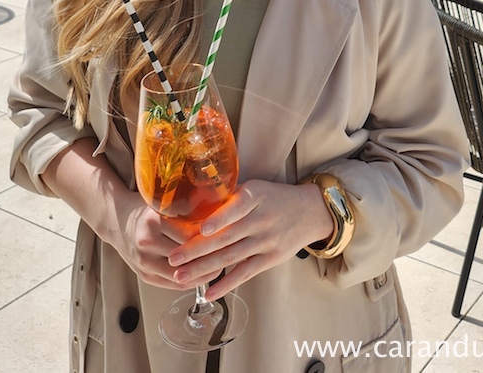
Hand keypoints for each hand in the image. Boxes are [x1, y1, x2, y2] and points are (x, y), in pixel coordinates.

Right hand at [113, 193, 219, 289]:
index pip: (189, 236)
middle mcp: (147, 242)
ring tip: (221, 267)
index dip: (210, 238)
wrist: (117, 221)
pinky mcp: (143, 275)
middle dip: (210, 258)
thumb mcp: (164, 201)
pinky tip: (203, 276)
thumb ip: (186, 208)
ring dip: (202, 274)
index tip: (227, 236)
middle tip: (230, 254)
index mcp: (154, 220)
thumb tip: (218, 212)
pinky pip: (171, 284)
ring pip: (180, 275)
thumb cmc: (146, 208)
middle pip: (186, 257)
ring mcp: (143, 262)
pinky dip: (189, 281)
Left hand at [165, 179, 333, 299]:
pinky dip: (226, 284)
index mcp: (255, 196)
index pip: (236, 208)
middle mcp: (261, 219)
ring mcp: (266, 241)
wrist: (309, 211)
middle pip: (227, 237)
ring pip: (231, 258)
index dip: (220, 219)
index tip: (200, 229)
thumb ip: (230, 197)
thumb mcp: (255, 188)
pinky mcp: (270, 259)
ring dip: (204, 269)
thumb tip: (194, 206)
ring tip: (180, 277)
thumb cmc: (273, 197)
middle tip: (173, 259)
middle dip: (197, 250)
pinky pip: (245, 274)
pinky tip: (208, 293)